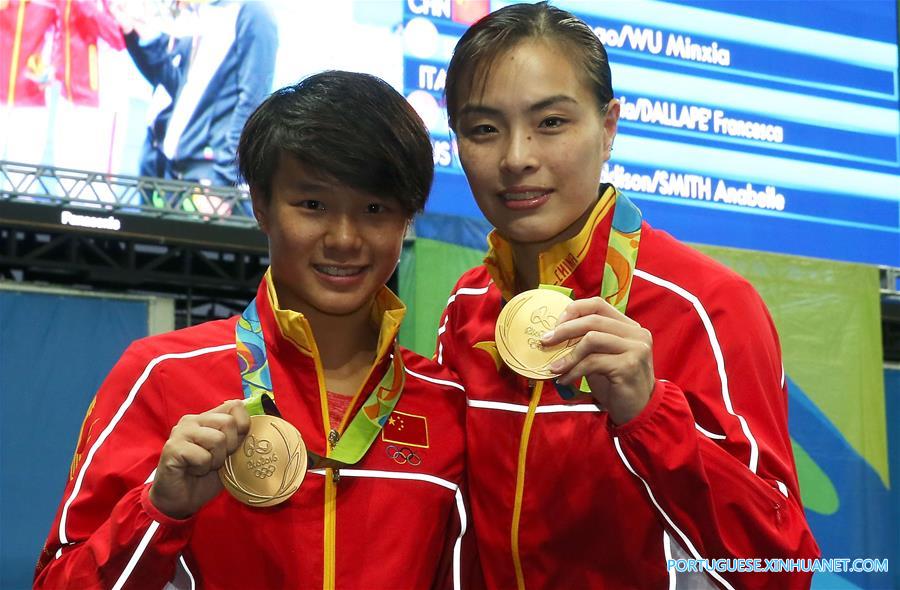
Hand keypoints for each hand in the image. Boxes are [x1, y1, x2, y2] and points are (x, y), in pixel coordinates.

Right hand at [149, 400, 249, 518]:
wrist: (181, 500)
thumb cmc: (205, 477)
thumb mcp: (229, 454)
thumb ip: (239, 437)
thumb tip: (259, 425)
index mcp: (208, 418)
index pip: (235, 406)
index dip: (243, 426)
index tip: (235, 445)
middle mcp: (193, 420)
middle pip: (229, 422)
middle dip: (230, 447)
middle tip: (216, 460)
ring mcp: (181, 431)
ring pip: (218, 439)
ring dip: (216, 460)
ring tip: (204, 466)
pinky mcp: (173, 447)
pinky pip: (203, 456)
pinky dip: (203, 468)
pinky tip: (193, 470)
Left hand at [542, 297, 654, 424]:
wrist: (639, 412)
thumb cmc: (617, 384)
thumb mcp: (601, 358)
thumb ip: (586, 343)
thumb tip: (555, 334)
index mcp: (629, 326)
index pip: (598, 305)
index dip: (574, 310)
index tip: (555, 324)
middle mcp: (636, 333)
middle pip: (592, 320)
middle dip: (564, 330)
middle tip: (545, 341)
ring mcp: (635, 348)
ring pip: (591, 339)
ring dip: (568, 355)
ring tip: (555, 368)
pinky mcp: (629, 365)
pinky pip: (592, 362)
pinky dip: (574, 371)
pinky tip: (565, 380)